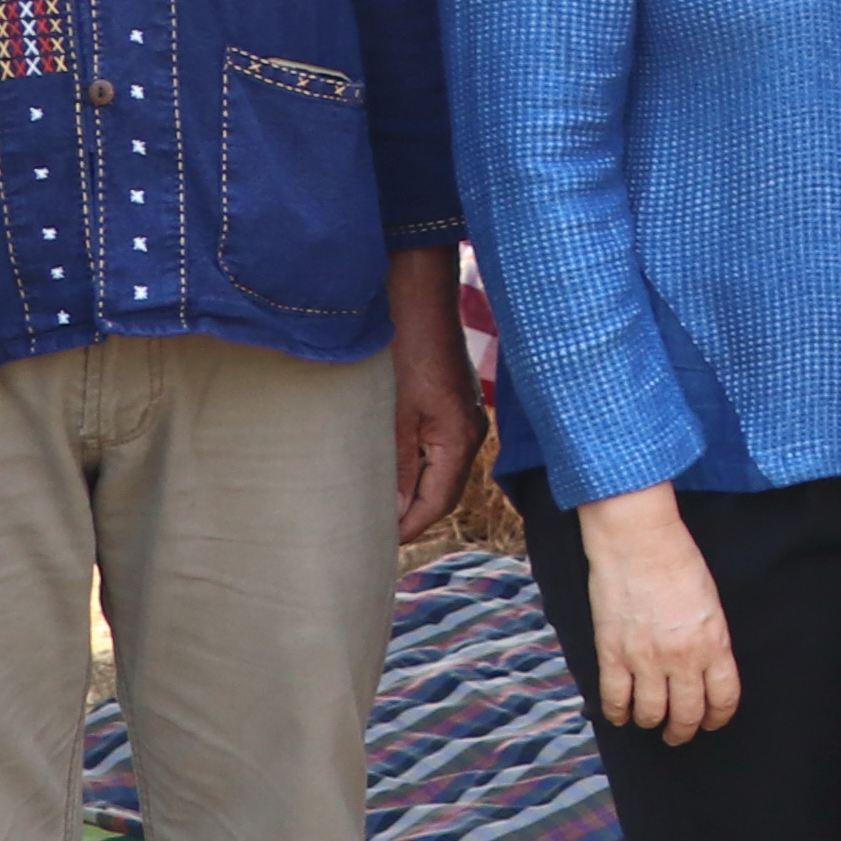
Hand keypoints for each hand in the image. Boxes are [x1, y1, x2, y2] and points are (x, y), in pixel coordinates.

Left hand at [384, 247, 480, 541]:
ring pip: (438, 469)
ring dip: (411, 489)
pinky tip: (386, 466)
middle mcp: (468, 431)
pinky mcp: (449, 402)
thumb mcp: (393, 414)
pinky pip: (435, 447)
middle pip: (443, 491)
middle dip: (411, 514)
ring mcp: (461, 416)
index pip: (438, 503)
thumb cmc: (406, 348)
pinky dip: (413, 464)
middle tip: (371, 532)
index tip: (377, 545)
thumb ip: (397, 464)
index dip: (408, 528)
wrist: (417, 296)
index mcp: (459, 438)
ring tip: (374, 504)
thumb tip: (395, 511)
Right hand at [572, 488, 739, 739]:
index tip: (712, 722)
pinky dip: (618, 713)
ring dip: (652, 723)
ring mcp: (645, 660)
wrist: (638, 542)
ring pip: (651, 714)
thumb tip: (704, 668)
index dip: (718, 717)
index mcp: (713, 644)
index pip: (723, 698)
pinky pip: (615, 700)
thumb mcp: (711, 603)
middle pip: (687, 714)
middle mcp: (682, 659)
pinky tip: (621, 715)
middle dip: (684, 730)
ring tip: (651, 722)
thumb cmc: (678, 562)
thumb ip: (710, 639)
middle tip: (679, 733)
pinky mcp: (612, 655)